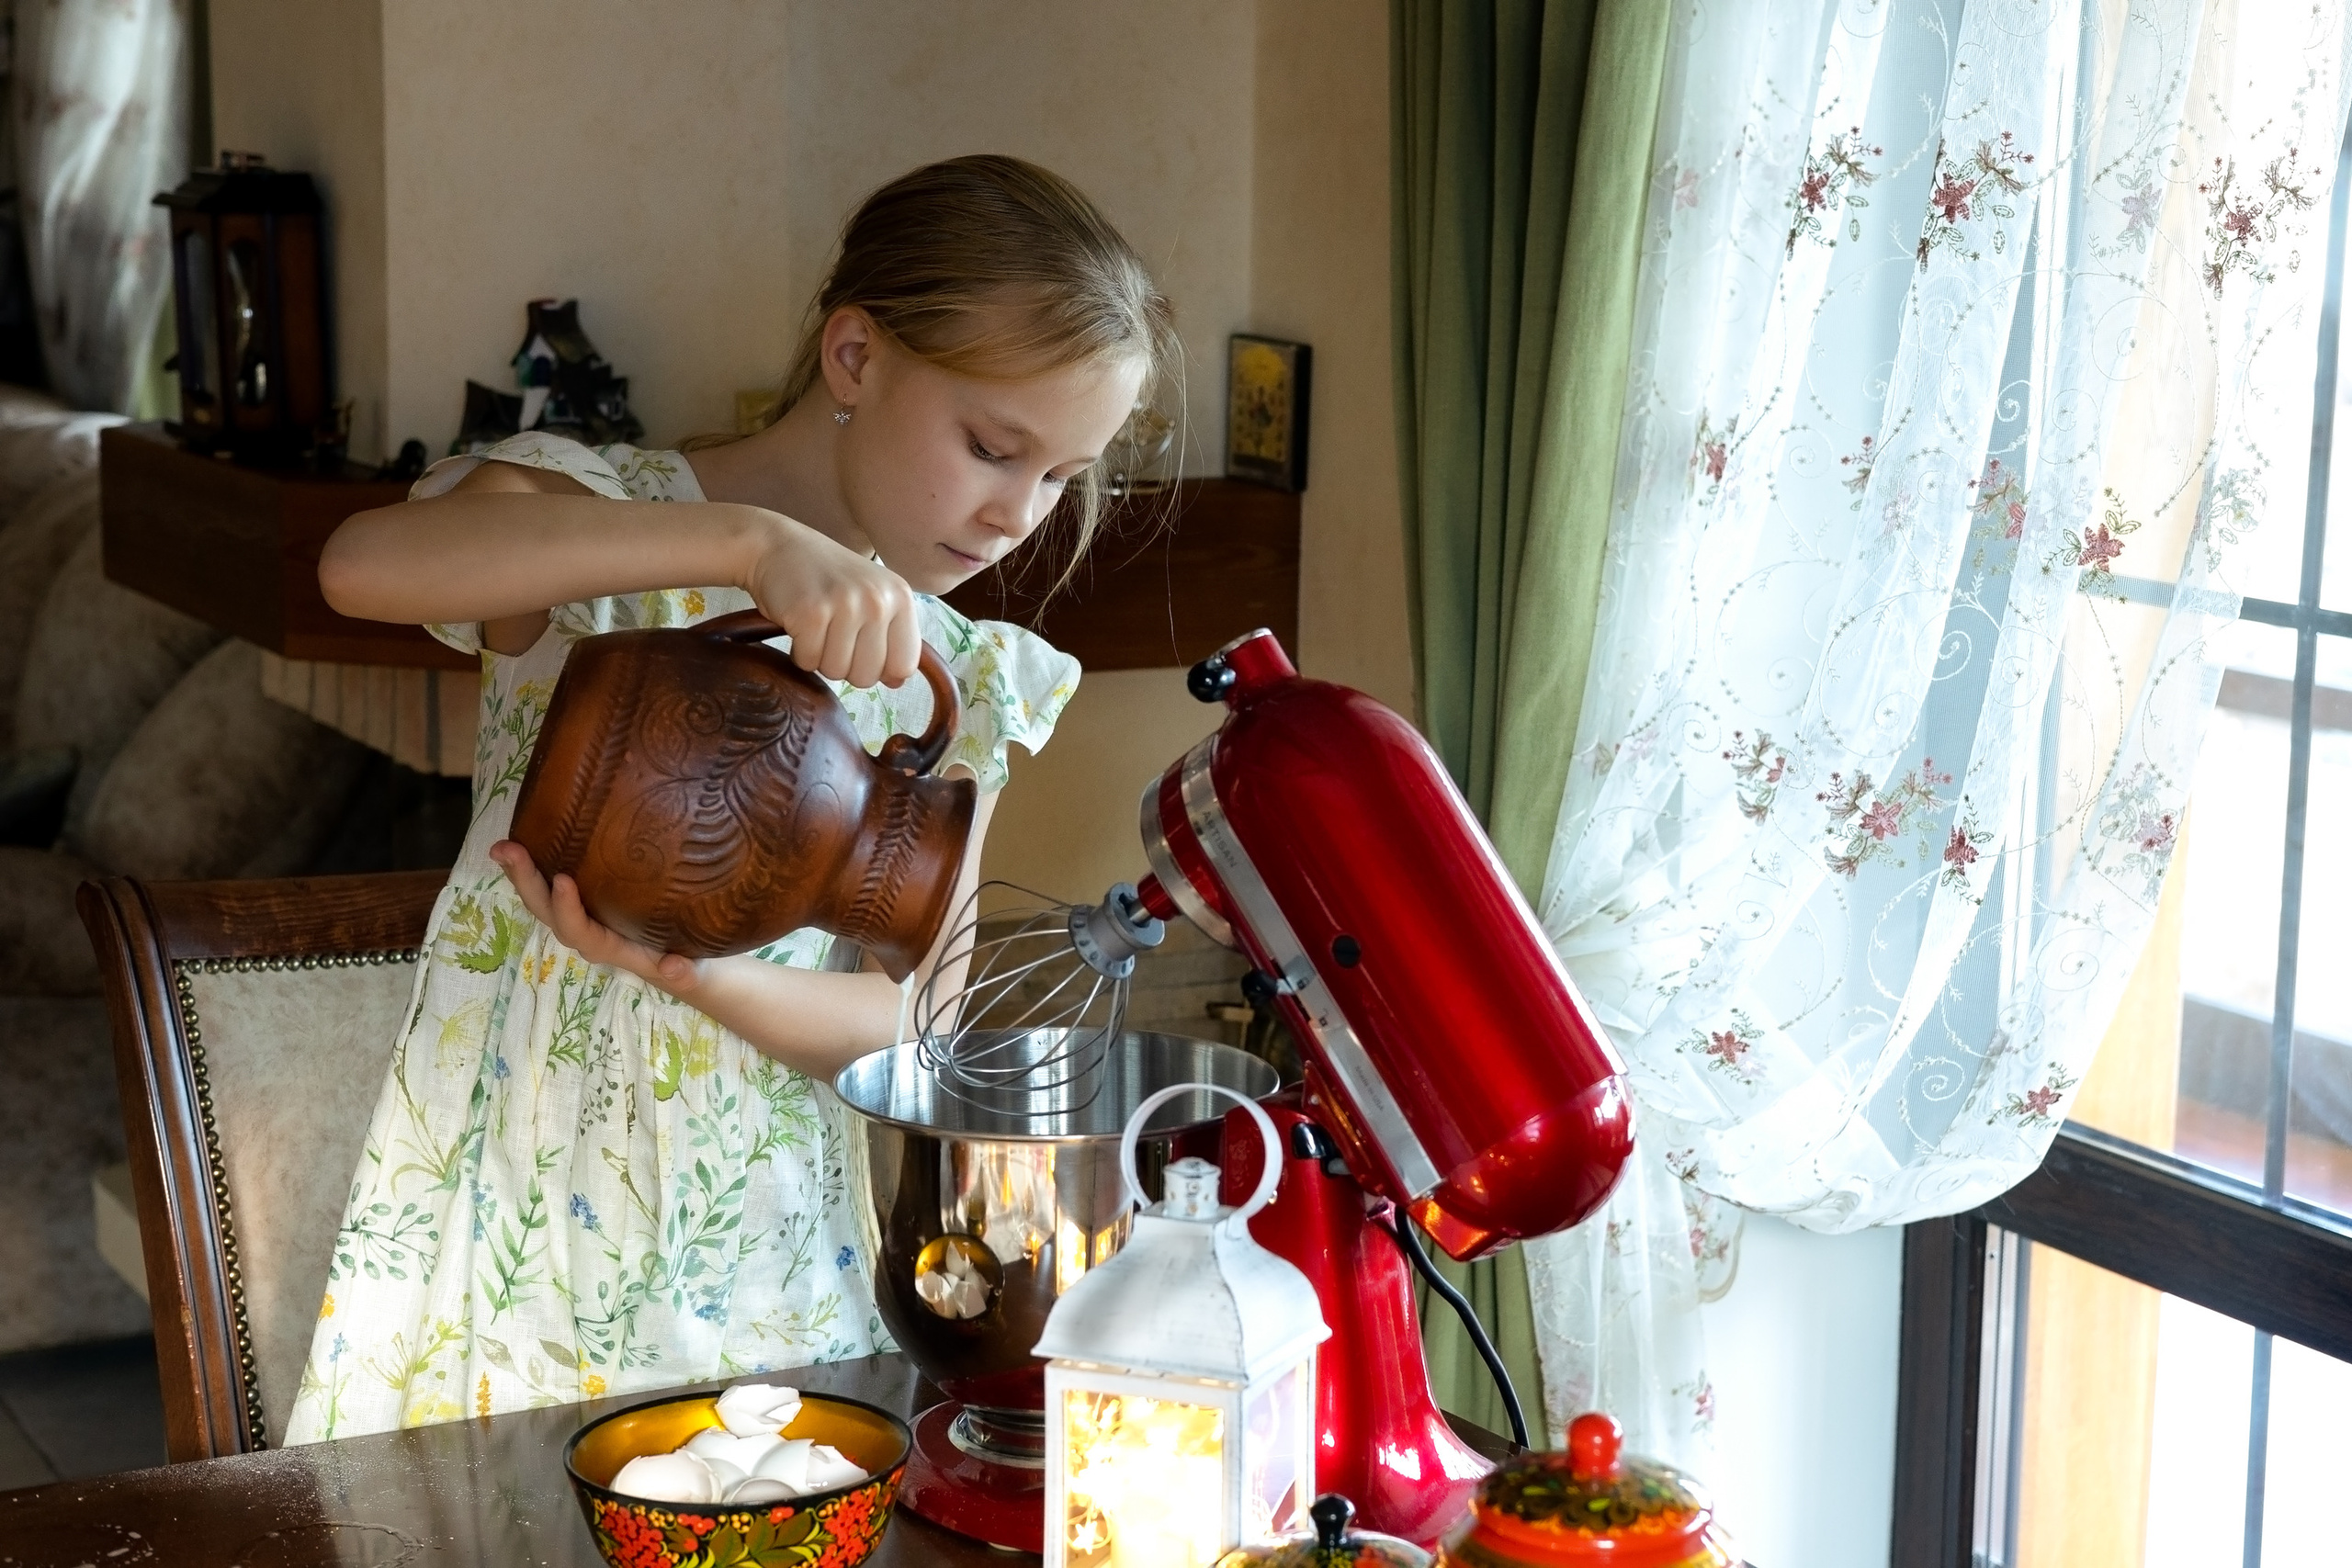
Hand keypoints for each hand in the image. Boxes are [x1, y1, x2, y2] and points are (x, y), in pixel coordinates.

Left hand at [489, 841, 705, 996]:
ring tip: (502, 845)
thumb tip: (674, 967)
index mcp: (606, 947)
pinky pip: (552, 888)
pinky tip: (525, 841)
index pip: (578, 930)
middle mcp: (586, 934)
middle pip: (547, 912)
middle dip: (525, 882)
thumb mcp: (692, 973)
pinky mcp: (586, 903)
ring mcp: (582, 918)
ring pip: (543, 899)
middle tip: (506, 850)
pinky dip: (535, 867)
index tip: (563, 879)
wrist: (684, 971)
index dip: (567, 909)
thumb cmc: (687, 966)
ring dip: (521, 872)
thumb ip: (682, 974)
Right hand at [743, 512, 921, 687]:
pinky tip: (799, 624)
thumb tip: (897, 682)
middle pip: (868, 676)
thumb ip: (892, 637)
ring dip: (820, 658)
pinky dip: (799, 652)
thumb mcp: (872, 596)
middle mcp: (878, 600)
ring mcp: (845, 605)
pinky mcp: (811, 613)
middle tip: (832, 636)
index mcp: (900, 597)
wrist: (777, 546)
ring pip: (836, 672)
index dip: (880, 670)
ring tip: (817, 628)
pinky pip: (808, 662)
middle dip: (845, 667)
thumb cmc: (828, 578)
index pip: (905, 666)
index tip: (862, 650)